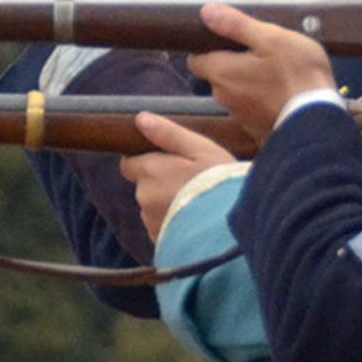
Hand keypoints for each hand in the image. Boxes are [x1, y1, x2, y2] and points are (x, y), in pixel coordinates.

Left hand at [121, 112, 236, 241]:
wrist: (231, 229)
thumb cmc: (220, 182)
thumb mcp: (201, 149)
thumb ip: (168, 133)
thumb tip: (141, 119)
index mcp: (150, 170)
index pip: (130, 163)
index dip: (148, 161)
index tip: (171, 163)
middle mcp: (144, 197)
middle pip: (145, 186)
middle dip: (162, 183)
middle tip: (194, 182)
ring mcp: (151, 222)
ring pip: (154, 208)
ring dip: (169, 205)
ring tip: (199, 204)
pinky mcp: (160, 243)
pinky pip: (163, 229)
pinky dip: (175, 225)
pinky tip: (197, 222)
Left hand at [187, 3, 335, 143]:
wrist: (319, 118)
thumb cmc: (296, 74)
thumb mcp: (270, 38)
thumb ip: (236, 25)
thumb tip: (206, 11)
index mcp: (221, 72)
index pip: (196, 60)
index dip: (209, 49)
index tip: (230, 43)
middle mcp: (223, 96)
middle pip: (218, 76)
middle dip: (233, 66)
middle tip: (261, 54)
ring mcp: (240, 116)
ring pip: (236, 93)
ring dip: (249, 84)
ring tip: (276, 73)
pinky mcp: (257, 128)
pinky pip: (253, 109)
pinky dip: (262, 101)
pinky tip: (283, 94)